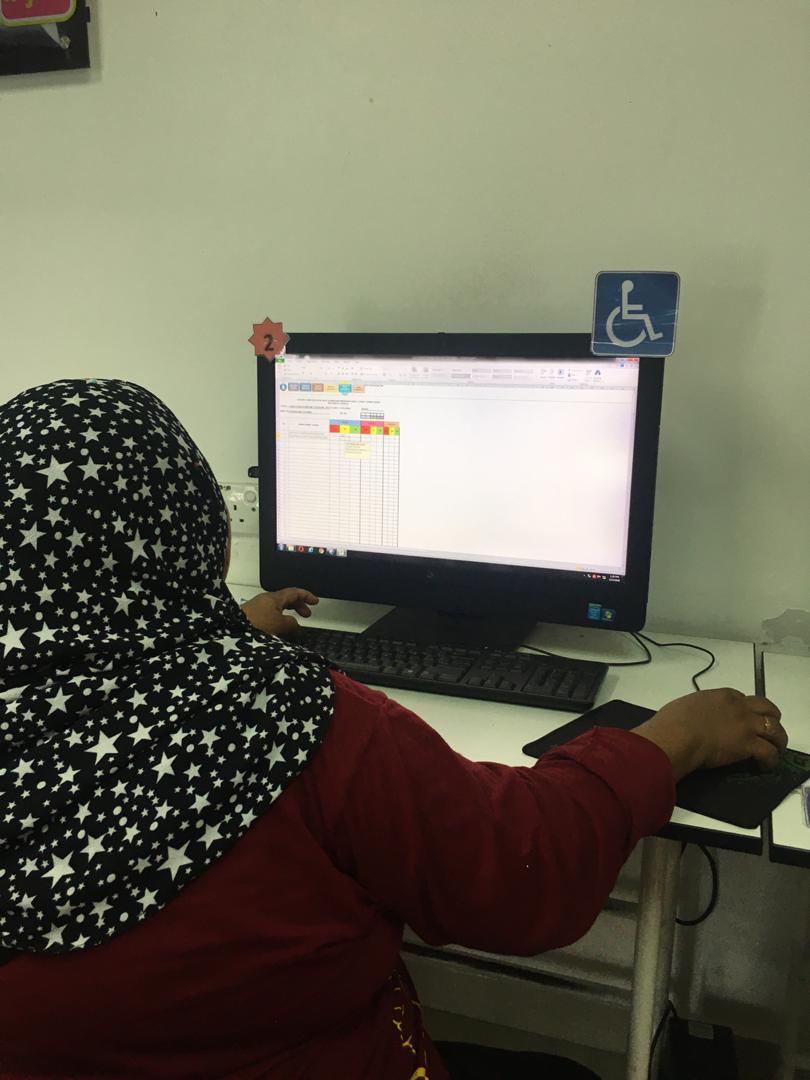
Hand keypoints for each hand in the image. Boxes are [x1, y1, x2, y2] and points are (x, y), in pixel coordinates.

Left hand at [240, 588, 317, 639]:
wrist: (233, 629)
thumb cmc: (257, 624)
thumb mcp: (279, 625)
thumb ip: (291, 623)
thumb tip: (296, 624)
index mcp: (274, 597)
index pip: (294, 592)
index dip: (306, 596)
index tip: (316, 601)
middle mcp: (266, 599)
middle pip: (286, 599)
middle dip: (298, 605)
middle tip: (307, 615)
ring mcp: (258, 607)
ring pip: (278, 607)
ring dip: (288, 614)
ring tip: (293, 625)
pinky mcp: (251, 615)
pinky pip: (270, 614)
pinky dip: (279, 618)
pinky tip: (279, 629)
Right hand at [634, 688, 786, 780]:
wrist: (677, 735)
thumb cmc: (672, 721)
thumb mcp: (685, 706)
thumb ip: (697, 710)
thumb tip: (694, 718)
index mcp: (722, 696)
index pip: (744, 699)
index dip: (747, 710)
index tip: (744, 720)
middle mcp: (739, 707)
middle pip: (768, 709)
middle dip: (771, 719)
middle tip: (768, 732)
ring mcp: (746, 725)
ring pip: (776, 730)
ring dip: (777, 741)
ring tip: (774, 751)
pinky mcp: (749, 745)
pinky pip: (769, 752)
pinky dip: (770, 760)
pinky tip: (764, 766)